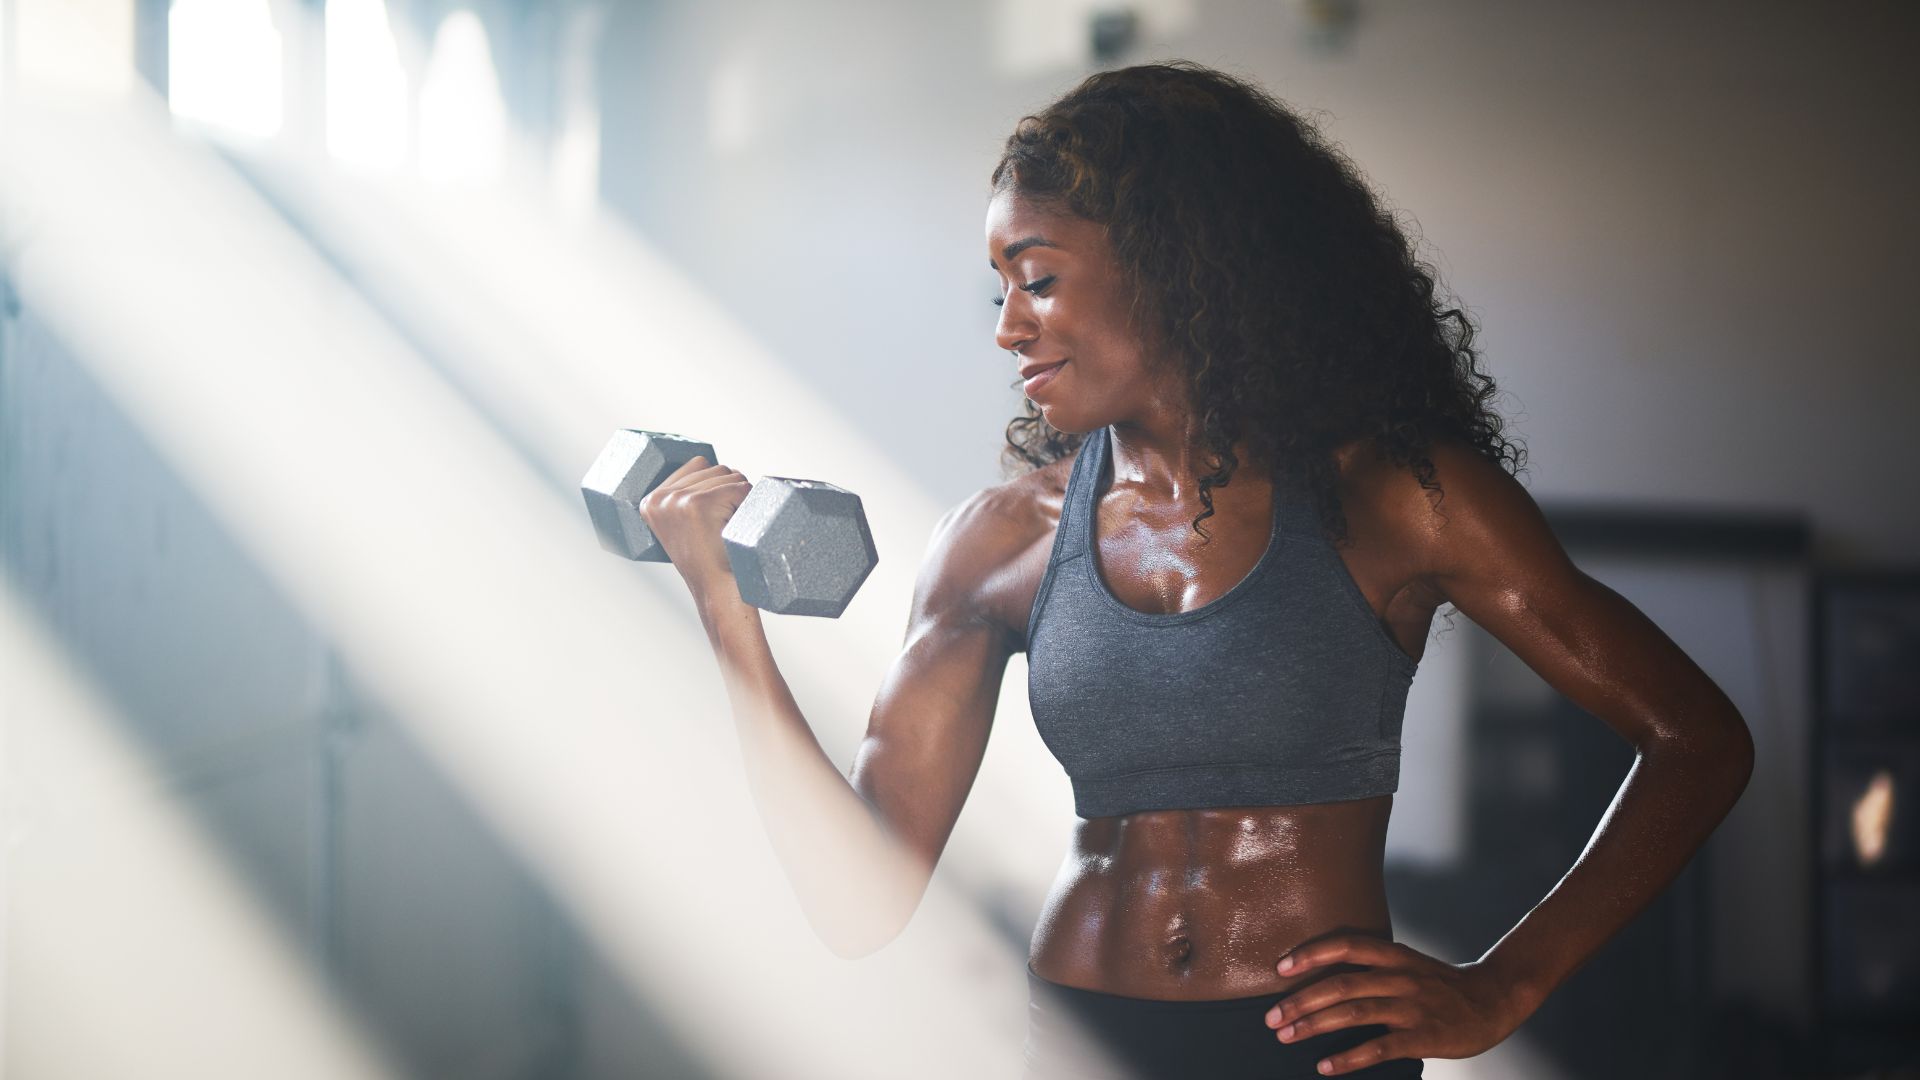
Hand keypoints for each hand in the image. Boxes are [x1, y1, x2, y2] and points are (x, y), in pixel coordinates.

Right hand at [636, 455, 751, 601]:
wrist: (718, 591)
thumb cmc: (710, 559)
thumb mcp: (684, 525)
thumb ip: (686, 493)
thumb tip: (713, 465)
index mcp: (650, 501)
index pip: (698, 463)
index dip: (716, 487)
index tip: (711, 520)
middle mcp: (659, 498)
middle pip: (715, 467)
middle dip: (729, 491)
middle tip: (721, 527)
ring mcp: (677, 500)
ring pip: (729, 474)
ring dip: (739, 498)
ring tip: (726, 528)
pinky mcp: (699, 504)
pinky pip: (741, 487)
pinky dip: (748, 505)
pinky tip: (734, 528)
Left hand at [1263, 934, 1537, 1074]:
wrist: (1495, 1000)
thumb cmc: (1441, 986)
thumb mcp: (1408, 964)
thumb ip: (1374, 968)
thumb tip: (1324, 978)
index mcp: (1394, 956)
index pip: (1346, 946)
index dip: (1311, 953)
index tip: (1279, 968)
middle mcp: (1400, 977)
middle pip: (1341, 984)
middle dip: (1301, 1000)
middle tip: (1270, 1017)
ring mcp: (1412, 1006)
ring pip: (1355, 1012)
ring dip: (1315, 1026)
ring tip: (1286, 1037)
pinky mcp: (1424, 1037)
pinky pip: (1380, 1047)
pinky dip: (1349, 1057)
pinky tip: (1325, 1066)